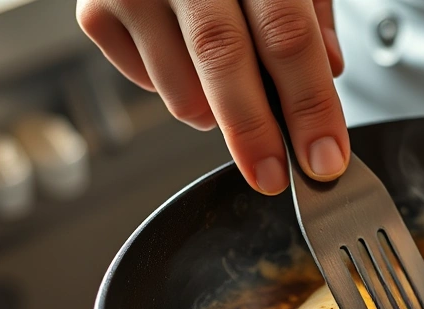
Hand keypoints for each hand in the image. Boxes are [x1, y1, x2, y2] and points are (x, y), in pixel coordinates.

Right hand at [76, 0, 349, 193]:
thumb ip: (311, 13)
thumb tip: (327, 71)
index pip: (287, 36)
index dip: (310, 105)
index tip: (324, 159)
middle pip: (223, 60)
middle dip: (256, 134)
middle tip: (275, 176)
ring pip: (181, 89)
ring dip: (219, 115)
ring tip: (237, 93)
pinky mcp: (96, 11)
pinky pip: (146, 85)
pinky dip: (177, 91)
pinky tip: (189, 60)